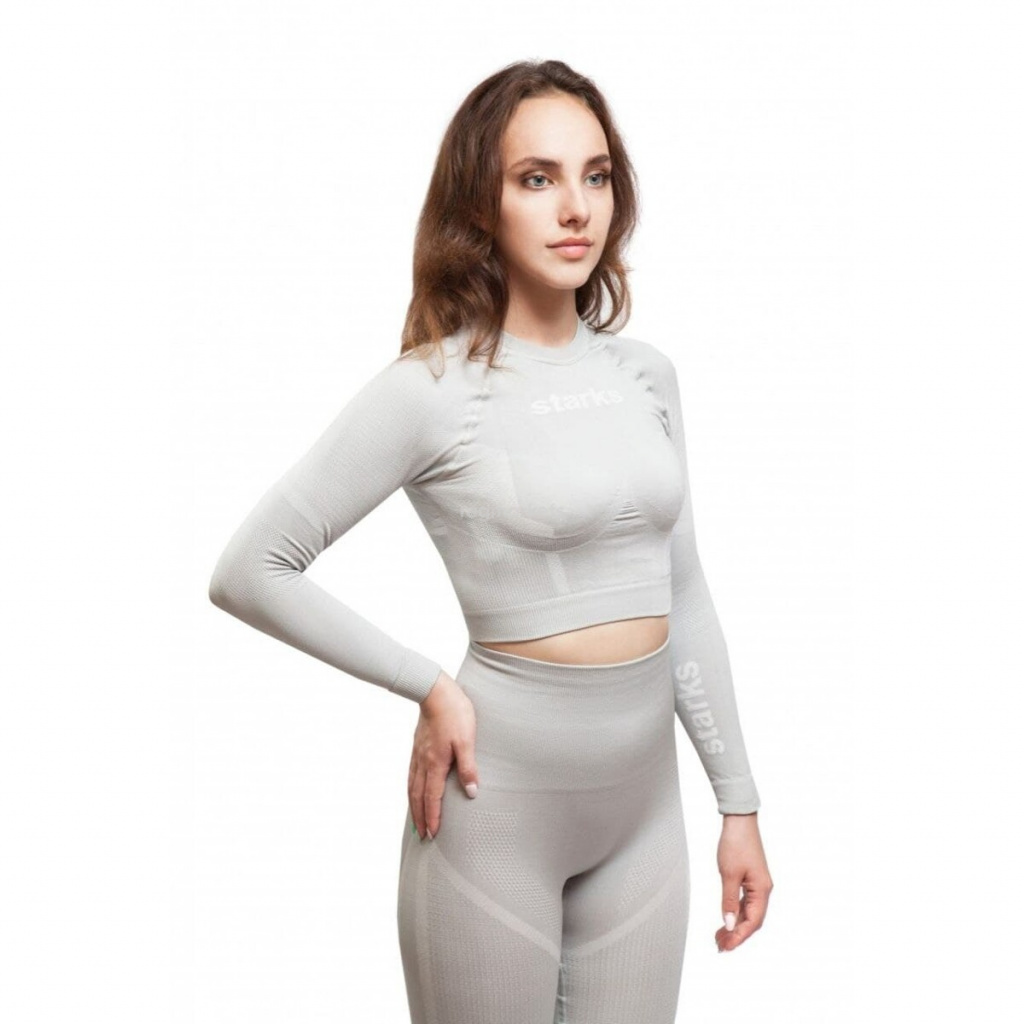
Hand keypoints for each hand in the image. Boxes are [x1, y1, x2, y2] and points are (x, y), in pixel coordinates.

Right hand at [408, 670, 478, 840]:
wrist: (434, 690)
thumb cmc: (454, 713)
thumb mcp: (467, 740)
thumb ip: (468, 767)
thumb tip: (471, 792)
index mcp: (436, 763)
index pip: (432, 798)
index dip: (432, 817)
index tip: (432, 835)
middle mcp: (423, 762)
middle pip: (418, 796)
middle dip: (420, 818)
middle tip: (422, 836)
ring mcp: (417, 754)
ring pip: (412, 786)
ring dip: (414, 806)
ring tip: (415, 820)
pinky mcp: (416, 746)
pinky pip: (411, 774)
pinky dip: (411, 789)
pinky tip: (414, 790)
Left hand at [715, 812, 772, 951]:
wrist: (739, 821)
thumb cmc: (736, 843)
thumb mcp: (729, 874)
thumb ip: (728, 901)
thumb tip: (729, 924)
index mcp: (762, 890)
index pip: (753, 922)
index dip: (740, 937)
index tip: (726, 947)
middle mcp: (763, 889)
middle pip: (752, 920)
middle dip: (737, 935)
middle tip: (720, 946)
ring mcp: (757, 884)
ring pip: (748, 912)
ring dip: (735, 925)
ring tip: (720, 936)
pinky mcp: (750, 879)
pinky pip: (745, 902)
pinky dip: (735, 912)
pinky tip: (726, 919)